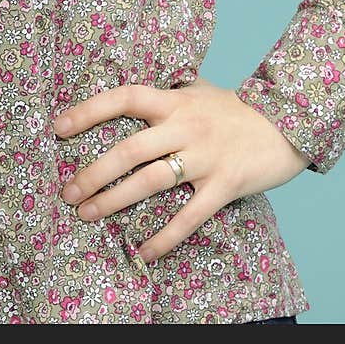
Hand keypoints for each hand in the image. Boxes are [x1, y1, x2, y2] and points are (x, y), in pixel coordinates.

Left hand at [53, 76, 309, 262]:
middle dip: (93, 172)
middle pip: (129, 149)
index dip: (89, 111)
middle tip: (67, 192)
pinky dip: (164, 237)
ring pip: (150, 181)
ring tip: (87, 214)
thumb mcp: (198, 90)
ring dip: (114, 200)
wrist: (286, 124)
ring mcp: (204, 157)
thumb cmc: (234, 108)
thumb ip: (166, 93)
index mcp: (174, 101)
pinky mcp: (224, 185)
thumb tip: (128, 94)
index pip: (124, 98)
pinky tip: (142, 253)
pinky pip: (188, 216)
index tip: (58, 127)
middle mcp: (185, 127)